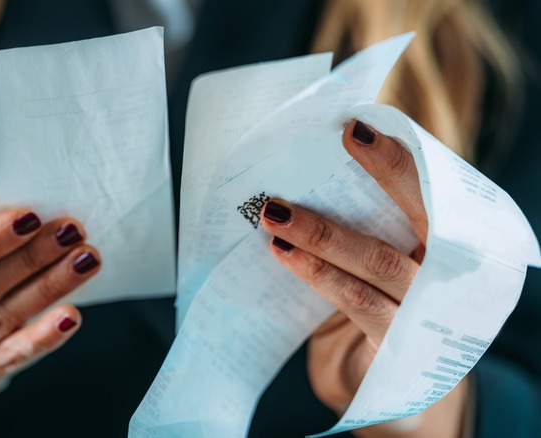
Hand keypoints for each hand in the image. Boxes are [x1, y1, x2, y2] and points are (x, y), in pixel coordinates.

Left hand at [260, 121, 468, 436]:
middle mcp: (451, 274)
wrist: (396, 389)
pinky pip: (358, 302)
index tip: (358, 125)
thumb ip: (365, 224)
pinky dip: (318, 275)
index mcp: (449, 245)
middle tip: (342, 138)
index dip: (400, 158)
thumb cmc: (382, 308)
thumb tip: (302, 176)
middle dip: (384, 173)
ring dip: (324, 232)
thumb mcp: (380, 262)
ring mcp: (429, 312)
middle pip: (424, 215)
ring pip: (380, 260)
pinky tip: (285, 254)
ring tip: (275, 211)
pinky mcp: (401, 346)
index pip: (433, 192)